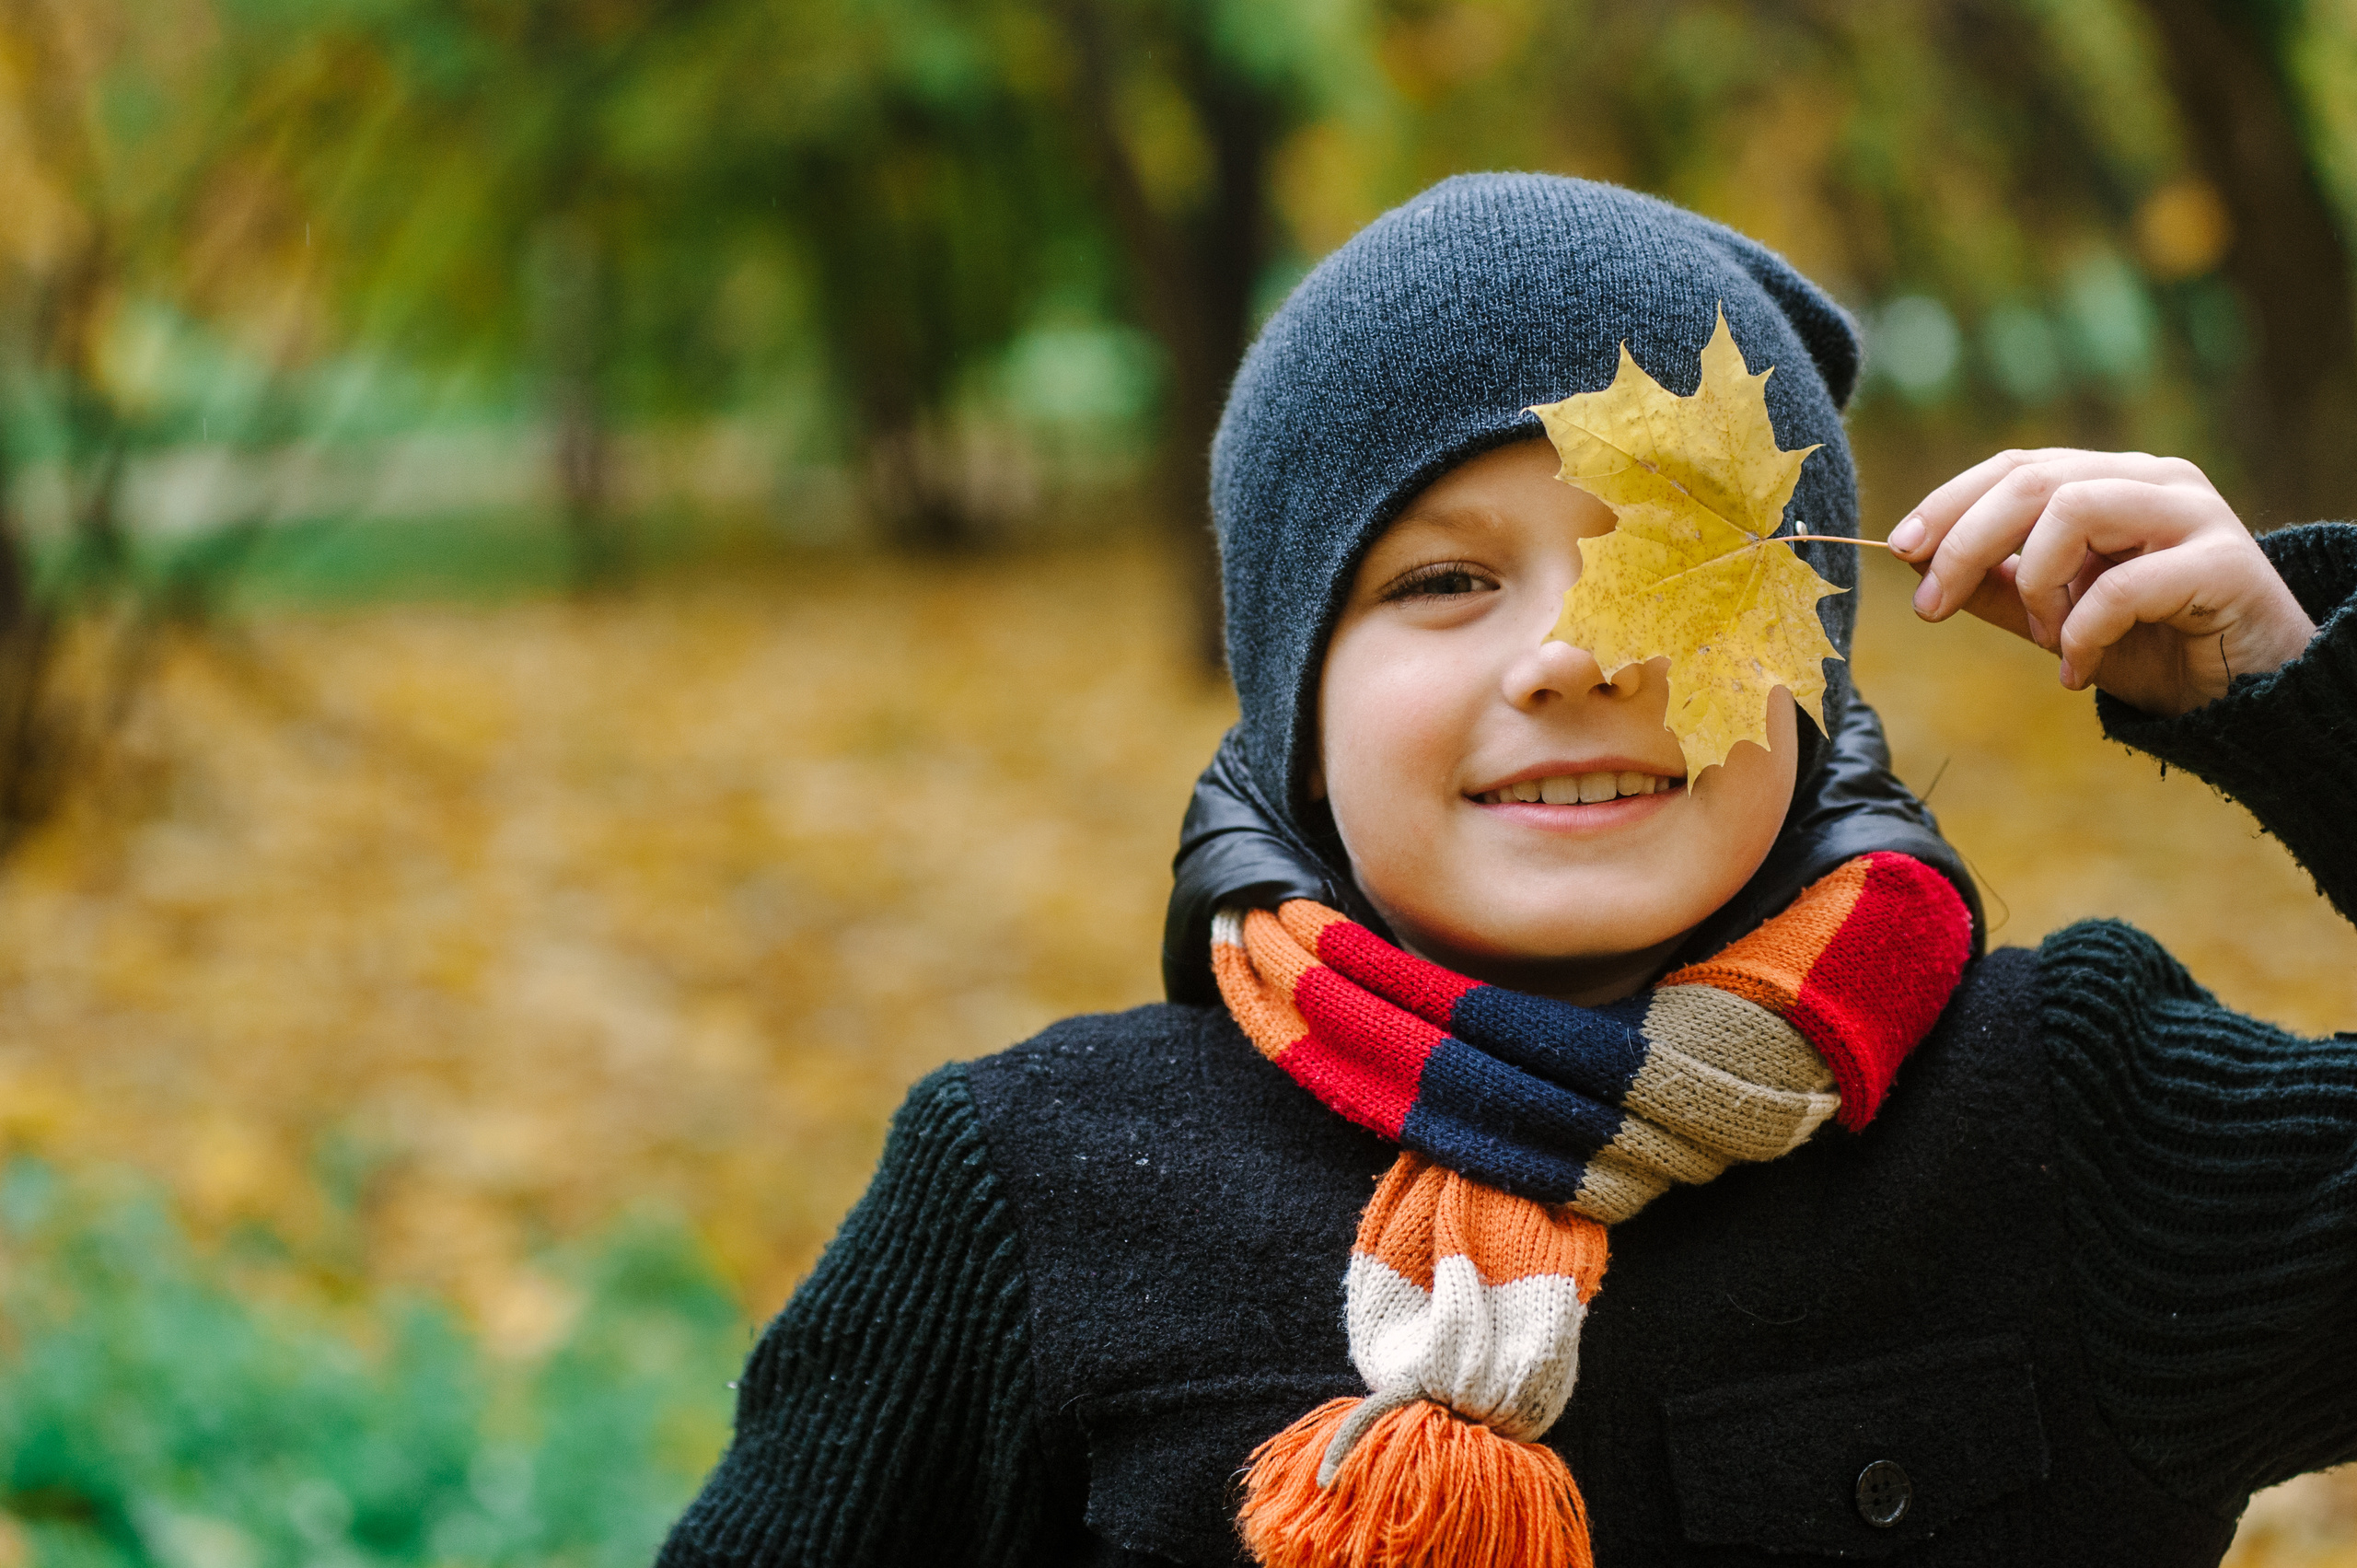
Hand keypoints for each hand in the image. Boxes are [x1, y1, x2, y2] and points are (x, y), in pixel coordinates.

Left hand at [1887, 449, 2317, 717]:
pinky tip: (2077, 672)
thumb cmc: (2153, 647)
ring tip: (2044, 641)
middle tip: (1930, 606)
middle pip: (2034, 481)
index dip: (1950, 504)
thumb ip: (2000, 589)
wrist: (2249, 694)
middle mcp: (2153, 482)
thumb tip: (1922, 564)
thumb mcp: (2057, 619)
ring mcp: (2193, 514)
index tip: (1902, 551)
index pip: (2016, 468)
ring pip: (2076, 510)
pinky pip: (2123, 585)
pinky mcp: (2224, 563)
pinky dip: (2081, 632)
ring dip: (2036, 585)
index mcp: (2112, 481)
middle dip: (1966, 543)